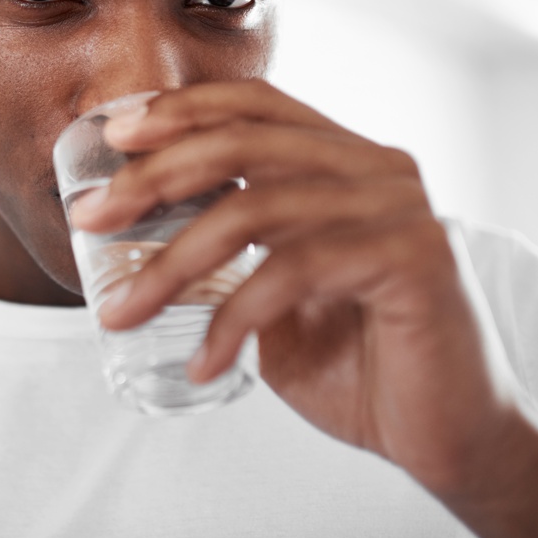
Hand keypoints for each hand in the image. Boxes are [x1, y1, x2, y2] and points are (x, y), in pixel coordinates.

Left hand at [68, 80, 517, 496]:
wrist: (447, 434)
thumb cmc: (356, 358)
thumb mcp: (273, 288)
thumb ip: (229, 246)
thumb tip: (132, 223)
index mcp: (344, 158)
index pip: (255, 103)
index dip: (180, 109)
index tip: (112, 136)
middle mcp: (376, 167)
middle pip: (241, 142)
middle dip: (152, 178)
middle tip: (89, 219)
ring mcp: (400, 207)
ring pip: (255, 208)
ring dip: (171, 264)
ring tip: (120, 312)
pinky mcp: (415, 257)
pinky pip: (292, 271)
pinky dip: (232, 321)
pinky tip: (202, 363)